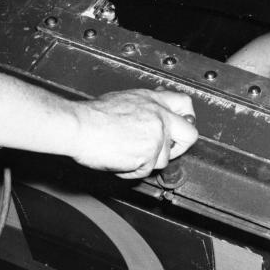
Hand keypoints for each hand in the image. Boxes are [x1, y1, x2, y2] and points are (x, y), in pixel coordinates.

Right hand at [70, 89, 197, 178]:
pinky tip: (120, 160)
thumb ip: (146, 107)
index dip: (187, 117)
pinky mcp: (148, 156)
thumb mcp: (125, 99)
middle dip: (180, 147)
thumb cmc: (93, 115)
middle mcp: (160, 118)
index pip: (185, 104)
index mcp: (154, 101)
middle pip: (189, 135)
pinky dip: (132, 170)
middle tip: (167, 150)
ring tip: (127, 153)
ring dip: (146, 161)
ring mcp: (156, 137)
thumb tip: (153, 112)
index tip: (182, 127)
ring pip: (164, 159)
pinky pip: (146, 170)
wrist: (79, 126)